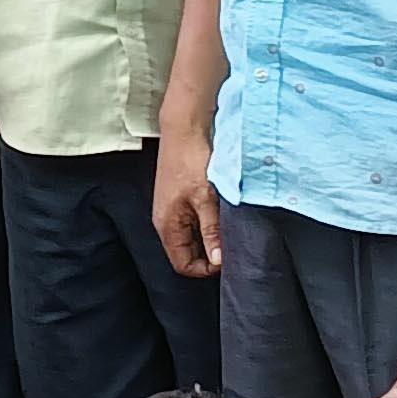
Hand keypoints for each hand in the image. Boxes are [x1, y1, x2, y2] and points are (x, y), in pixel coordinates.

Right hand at [153, 117, 221, 277]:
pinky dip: (207, 223)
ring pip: (191, 237)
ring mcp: (171, 210)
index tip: (228, 258)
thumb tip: (218, 260)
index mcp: (167, 226)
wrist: (183, 129)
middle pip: (187, 253)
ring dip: (209, 237)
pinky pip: (192, 223)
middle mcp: (165, 222)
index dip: (206, 268)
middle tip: (232, 242)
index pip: (184, 265)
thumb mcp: (206, 199)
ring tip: (227, 225)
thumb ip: (212, 231)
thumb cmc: (191, 160)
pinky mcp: (178, 200)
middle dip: (209, 253)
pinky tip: (220, 212)